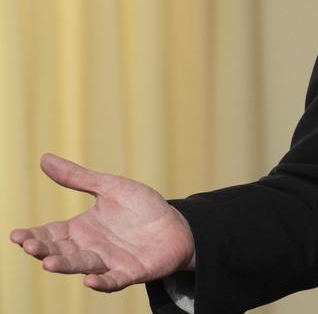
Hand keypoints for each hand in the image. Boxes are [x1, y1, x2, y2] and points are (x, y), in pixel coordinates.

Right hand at [9, 153, 195, 291]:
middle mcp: (90, 248)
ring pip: (83, 266)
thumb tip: (44, 158)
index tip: (16, 235)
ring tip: (49, 263)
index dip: (33, 236)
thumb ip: (78, 178)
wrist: (176, 225)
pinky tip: (91, 281)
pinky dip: (103, 282)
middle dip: (44, 250)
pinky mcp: (131, 272)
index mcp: (81, 229)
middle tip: (29, 246)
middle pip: (61, 252)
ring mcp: (110, 262)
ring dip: (66, 266)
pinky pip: (114, 280)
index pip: (50, 234)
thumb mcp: (110, 187)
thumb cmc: (140, 208)